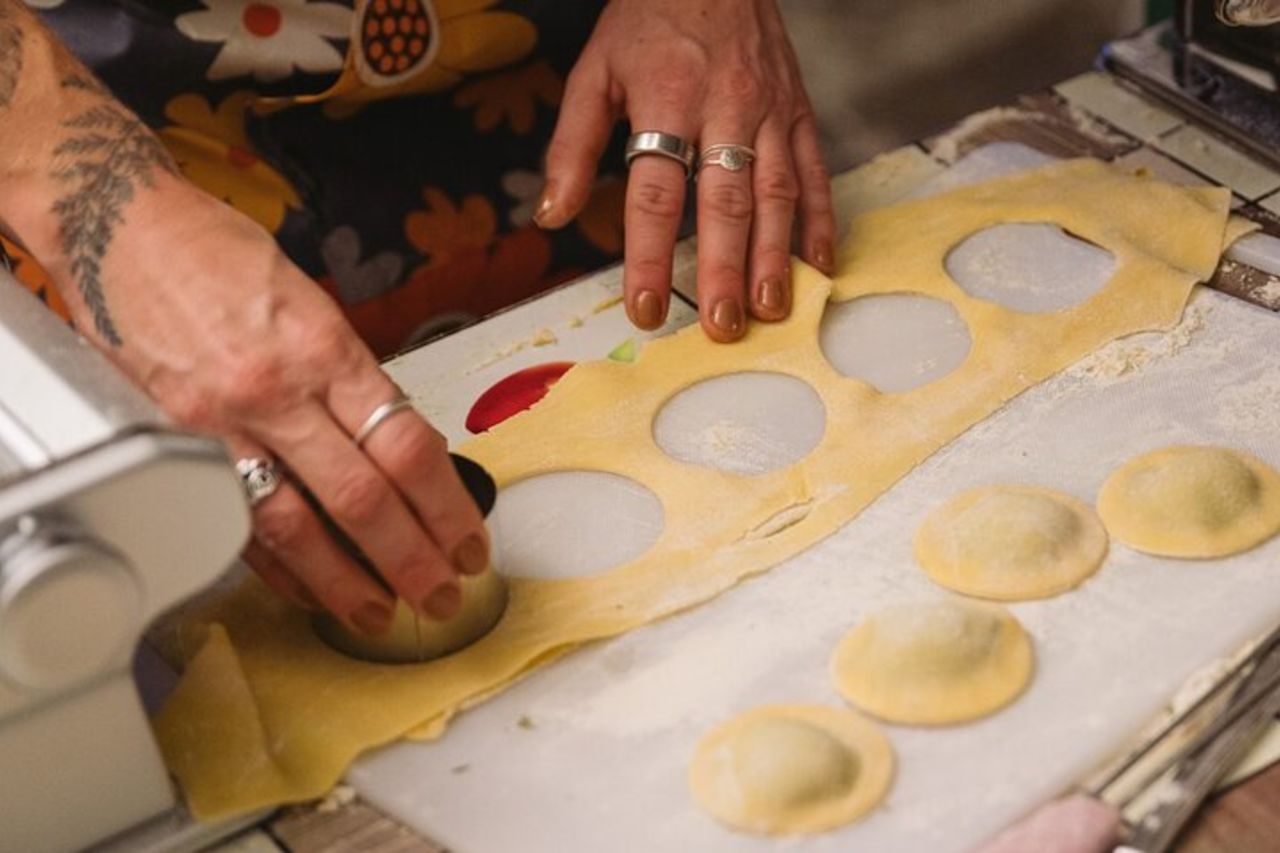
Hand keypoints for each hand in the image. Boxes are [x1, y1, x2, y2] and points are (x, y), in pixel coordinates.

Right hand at [92, 181, 488, 634]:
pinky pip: (236, 524)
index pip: (407, 447)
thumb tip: (400, 447)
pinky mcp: (176, 447)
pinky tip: (309, 589)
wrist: (119, 230)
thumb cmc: (218, 254)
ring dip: (346, 583)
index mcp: (324, 349)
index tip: (468, 540)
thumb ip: (354, 378)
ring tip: (382, 613)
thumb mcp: (312, 303)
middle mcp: (275, 392)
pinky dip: (277, 567)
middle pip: (363, 499)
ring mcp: (220, 426)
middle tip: (442, 595)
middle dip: (412, 560)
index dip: (447, 507)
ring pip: (296, 528)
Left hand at [535, 0, 835, 341]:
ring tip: (770, 310)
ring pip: (776, 194)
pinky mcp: (799, 111)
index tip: (644, 309)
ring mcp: (769, 111)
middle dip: (723, 270)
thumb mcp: (594, 71)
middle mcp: (725, 109)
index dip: (648, 256)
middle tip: (722, 326)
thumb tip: (551, 215)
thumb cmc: (648, 21)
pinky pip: (815, 172)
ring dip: (775, 257)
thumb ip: (571, 146)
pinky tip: (817, 265)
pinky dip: (819, 221)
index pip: (656, 192)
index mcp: (667, 100)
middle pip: (724, 202)